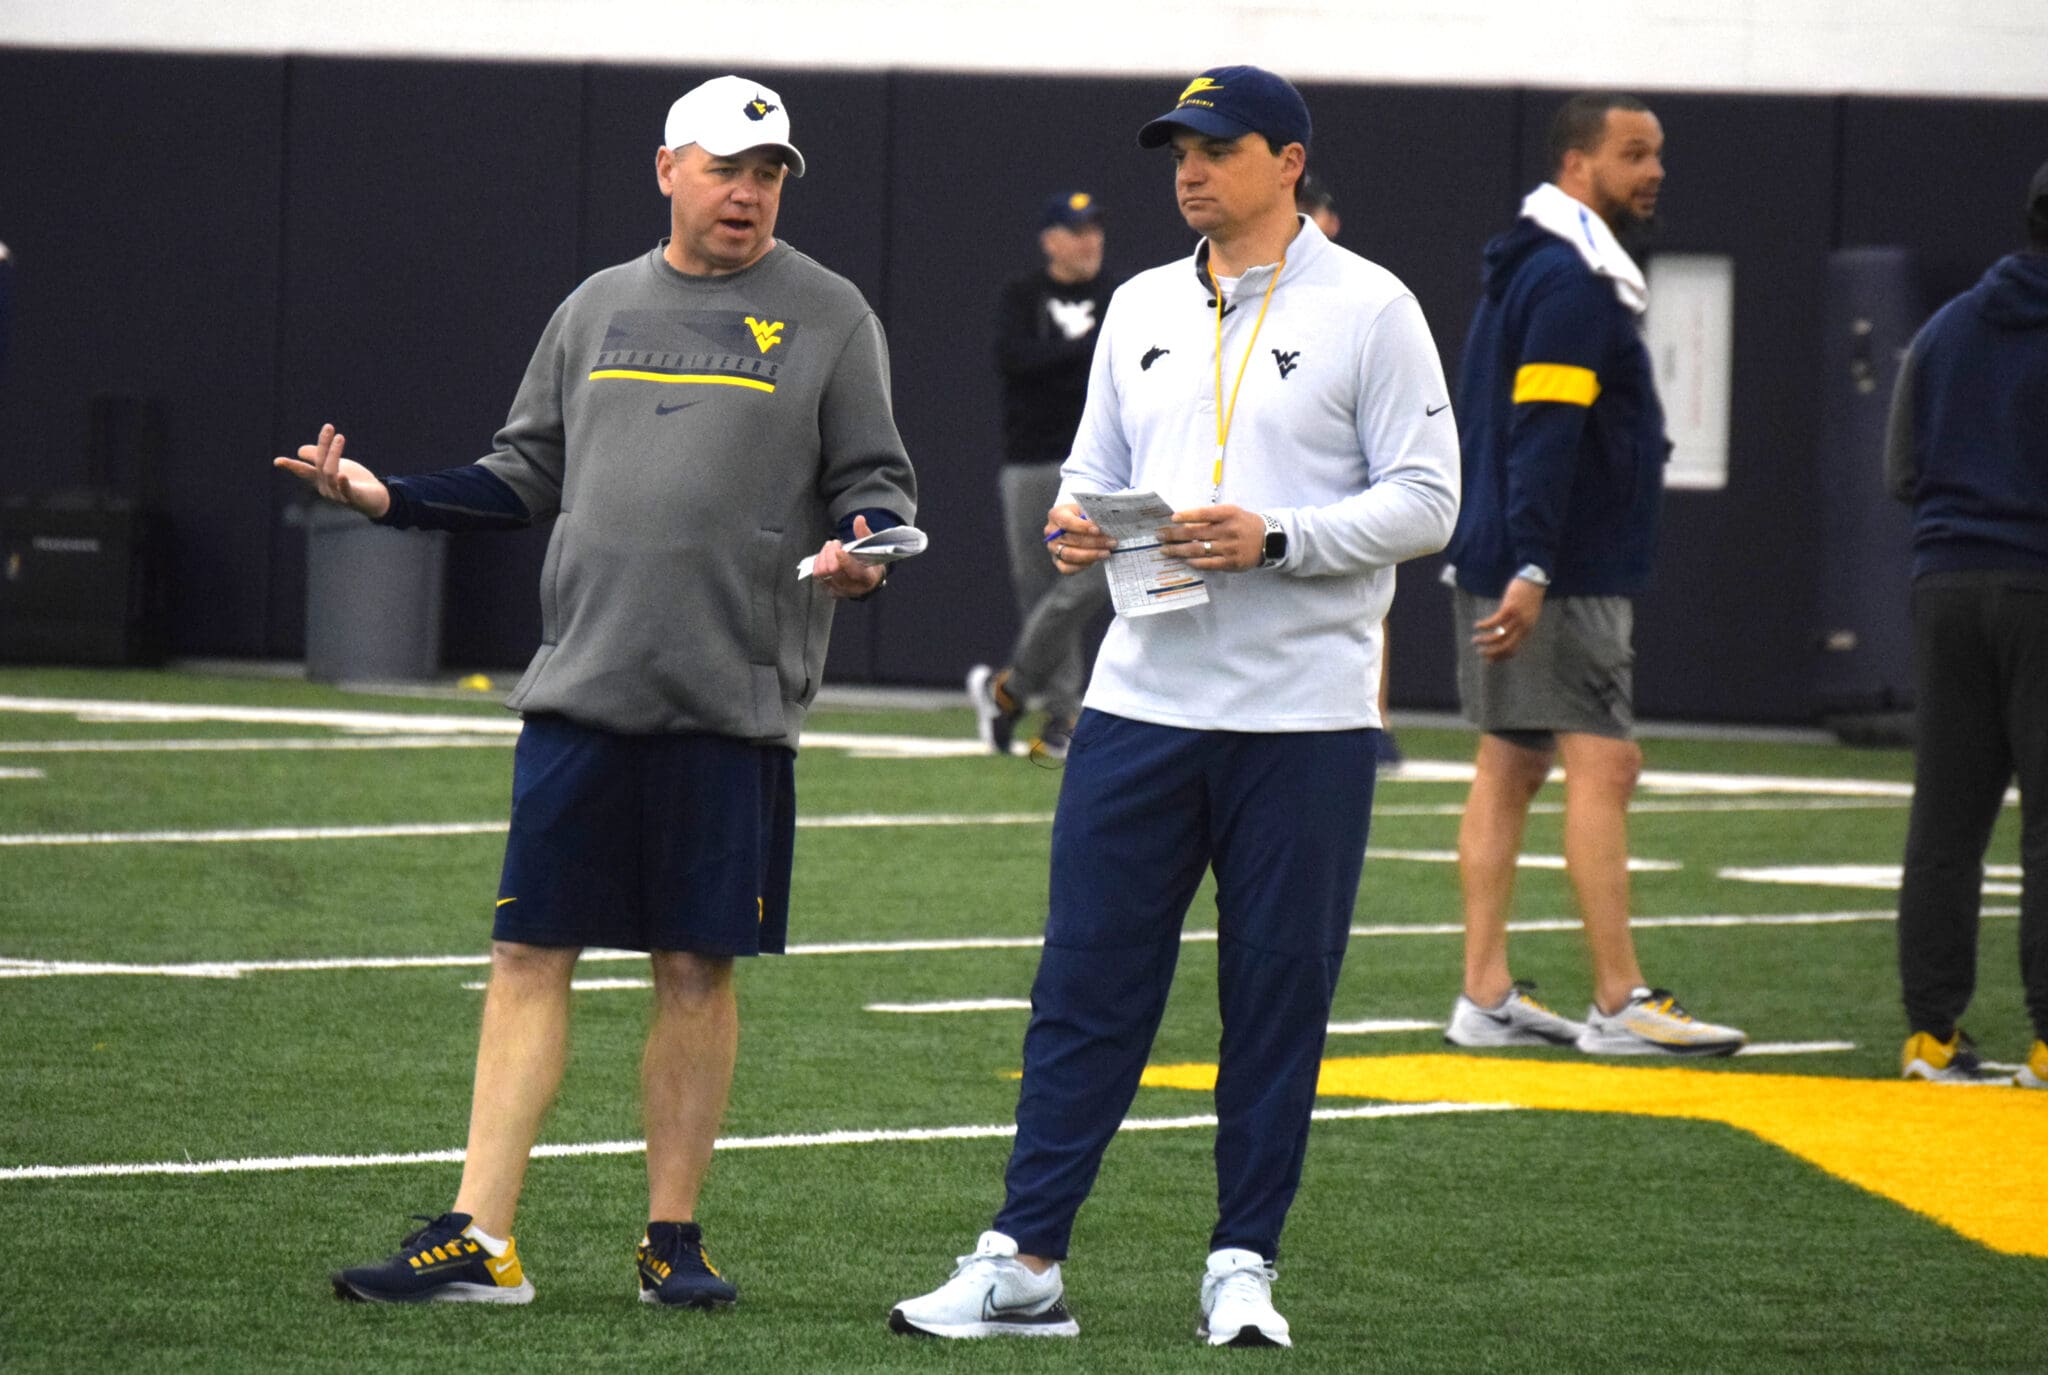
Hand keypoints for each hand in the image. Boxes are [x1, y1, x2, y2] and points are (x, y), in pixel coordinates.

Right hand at [272, 423, 390, 518]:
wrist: (376, 500)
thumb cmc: (354, 480)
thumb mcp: (336, 465)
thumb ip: (319, 457)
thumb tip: (299, 451)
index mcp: (320, 480)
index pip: (304, 471)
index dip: (291, 466)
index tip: (277, 461)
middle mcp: (326, 488)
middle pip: (320, 465)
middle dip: (322, 446)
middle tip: (329, 427)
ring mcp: (339, 495)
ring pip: (331, 473)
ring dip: (335, 454)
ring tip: (340, 437)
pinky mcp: (354, 499)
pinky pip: (346, 491)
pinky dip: (343, 483)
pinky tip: (342, 475)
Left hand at [809, 515, 885, 598]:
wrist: (867, 581)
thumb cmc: (870, 563)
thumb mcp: (872, 549)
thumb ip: (864, 534)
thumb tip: (859, 519)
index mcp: (868, 578)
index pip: (855, 573)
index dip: (845, 561)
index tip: (839, 549)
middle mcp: (854, 588)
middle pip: (835, 571)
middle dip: (832, 553)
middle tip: (835, 542)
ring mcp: (840, 590)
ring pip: (823, 573)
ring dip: (824, 556)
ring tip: (830, 546)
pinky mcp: (829, 589)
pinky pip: (817, 575)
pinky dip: (818, 562)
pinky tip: (825, 554)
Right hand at [1043, 502, 1112, 574]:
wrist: (1075, 523)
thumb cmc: (1081, 515)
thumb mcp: (1086, 510)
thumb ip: (1093, 516)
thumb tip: (1107, 526)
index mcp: (1056, 515)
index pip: (1067, 522)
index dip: (1082, 527)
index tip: (1098, 530)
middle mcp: (1051, 532)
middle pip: (1071, 539)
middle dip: (1094, 542)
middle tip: (1111, 542)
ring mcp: (1053, 548)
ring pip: (1070, 555)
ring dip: (1091, 555)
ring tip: (1106, 553)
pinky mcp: (1057, 561)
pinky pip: (1067, 568)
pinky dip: (1082, 566)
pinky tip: (1095, 560)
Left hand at [1160, 503, 1260, 571]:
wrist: (1269, 540)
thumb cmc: (1244, 523)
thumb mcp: (1231, 513)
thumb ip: (1211, 516)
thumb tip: (1183, 522)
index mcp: (1228, 514)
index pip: (1204, 514)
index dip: (1187, 516)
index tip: (1172, 518)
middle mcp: (1228, 530)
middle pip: (1195, 533)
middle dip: (1174, 534)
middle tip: (1159, 535)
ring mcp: (1229, 548)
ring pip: (1198, 550)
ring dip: (1178, 550)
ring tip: (1165, 550)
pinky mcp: (1230, 563)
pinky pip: (1208, 563)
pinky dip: (1194, 562)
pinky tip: (1183, 560)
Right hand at [1472, 576, 1545, 660]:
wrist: (1535, 579)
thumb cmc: (1530, 596)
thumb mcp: (1529, 614)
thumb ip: (1520, 625)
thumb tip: (1507, 633)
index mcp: (1527, 630)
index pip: (1513, 649)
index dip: (1500, 656)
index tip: (1489, 659)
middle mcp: (1523, 626)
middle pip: (1506, 646)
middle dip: (1492, 652)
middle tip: (1481, 653)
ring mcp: (1516, 618)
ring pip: (1499, 635)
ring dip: (1485, 640)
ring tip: (1475, 640)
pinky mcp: (1509, 608)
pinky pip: (1494, 621)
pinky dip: (1484, 625)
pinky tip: (1477, 625)